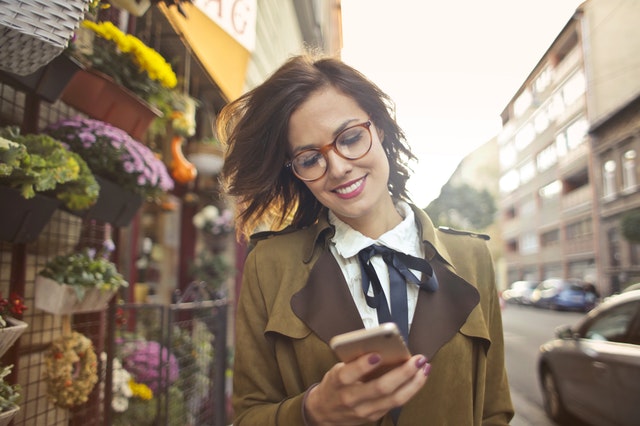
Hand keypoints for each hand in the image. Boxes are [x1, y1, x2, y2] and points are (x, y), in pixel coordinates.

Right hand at [304, 353, 430, 424]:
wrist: (323, 413)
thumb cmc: (334, 385)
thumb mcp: (336, 369)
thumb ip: (354, 361)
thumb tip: (381, 346)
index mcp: (338, 382)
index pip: (349, 374)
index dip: (363, 365)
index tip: (377, 354)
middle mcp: (351, 398)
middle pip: (380, 388)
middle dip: (402, 373)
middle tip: (417, 359)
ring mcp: (364, 410)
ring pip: (394, 399)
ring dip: (413, 383)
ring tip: (424, 368)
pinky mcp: (374, 417)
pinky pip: (396, 404)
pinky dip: (410, 390)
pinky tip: (418, 378)